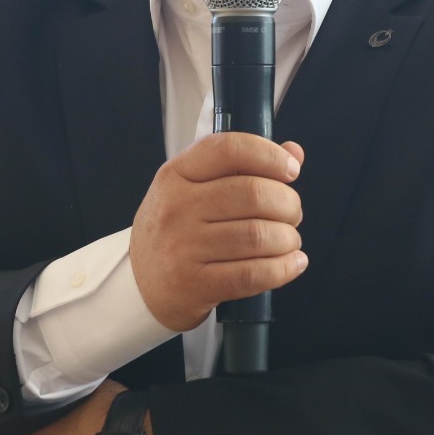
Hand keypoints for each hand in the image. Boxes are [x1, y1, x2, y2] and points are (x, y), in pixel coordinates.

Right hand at [130, 134, 305, 331]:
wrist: (140, 285)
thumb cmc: (175, 230)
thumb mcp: (194, 189)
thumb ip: (242, 167)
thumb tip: (293, 152)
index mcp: (176, 174)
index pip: (228, 149)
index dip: (269, 155)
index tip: (291, 170)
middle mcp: (177, 207)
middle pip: (252, 194)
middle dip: (288, 203)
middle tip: (292, 213)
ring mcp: (183, 247)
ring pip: (258, 235)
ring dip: (288, 238)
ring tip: (289, 240)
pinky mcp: (195, 284)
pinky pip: (253, 274)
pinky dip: (283, 268)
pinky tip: (292, 263)